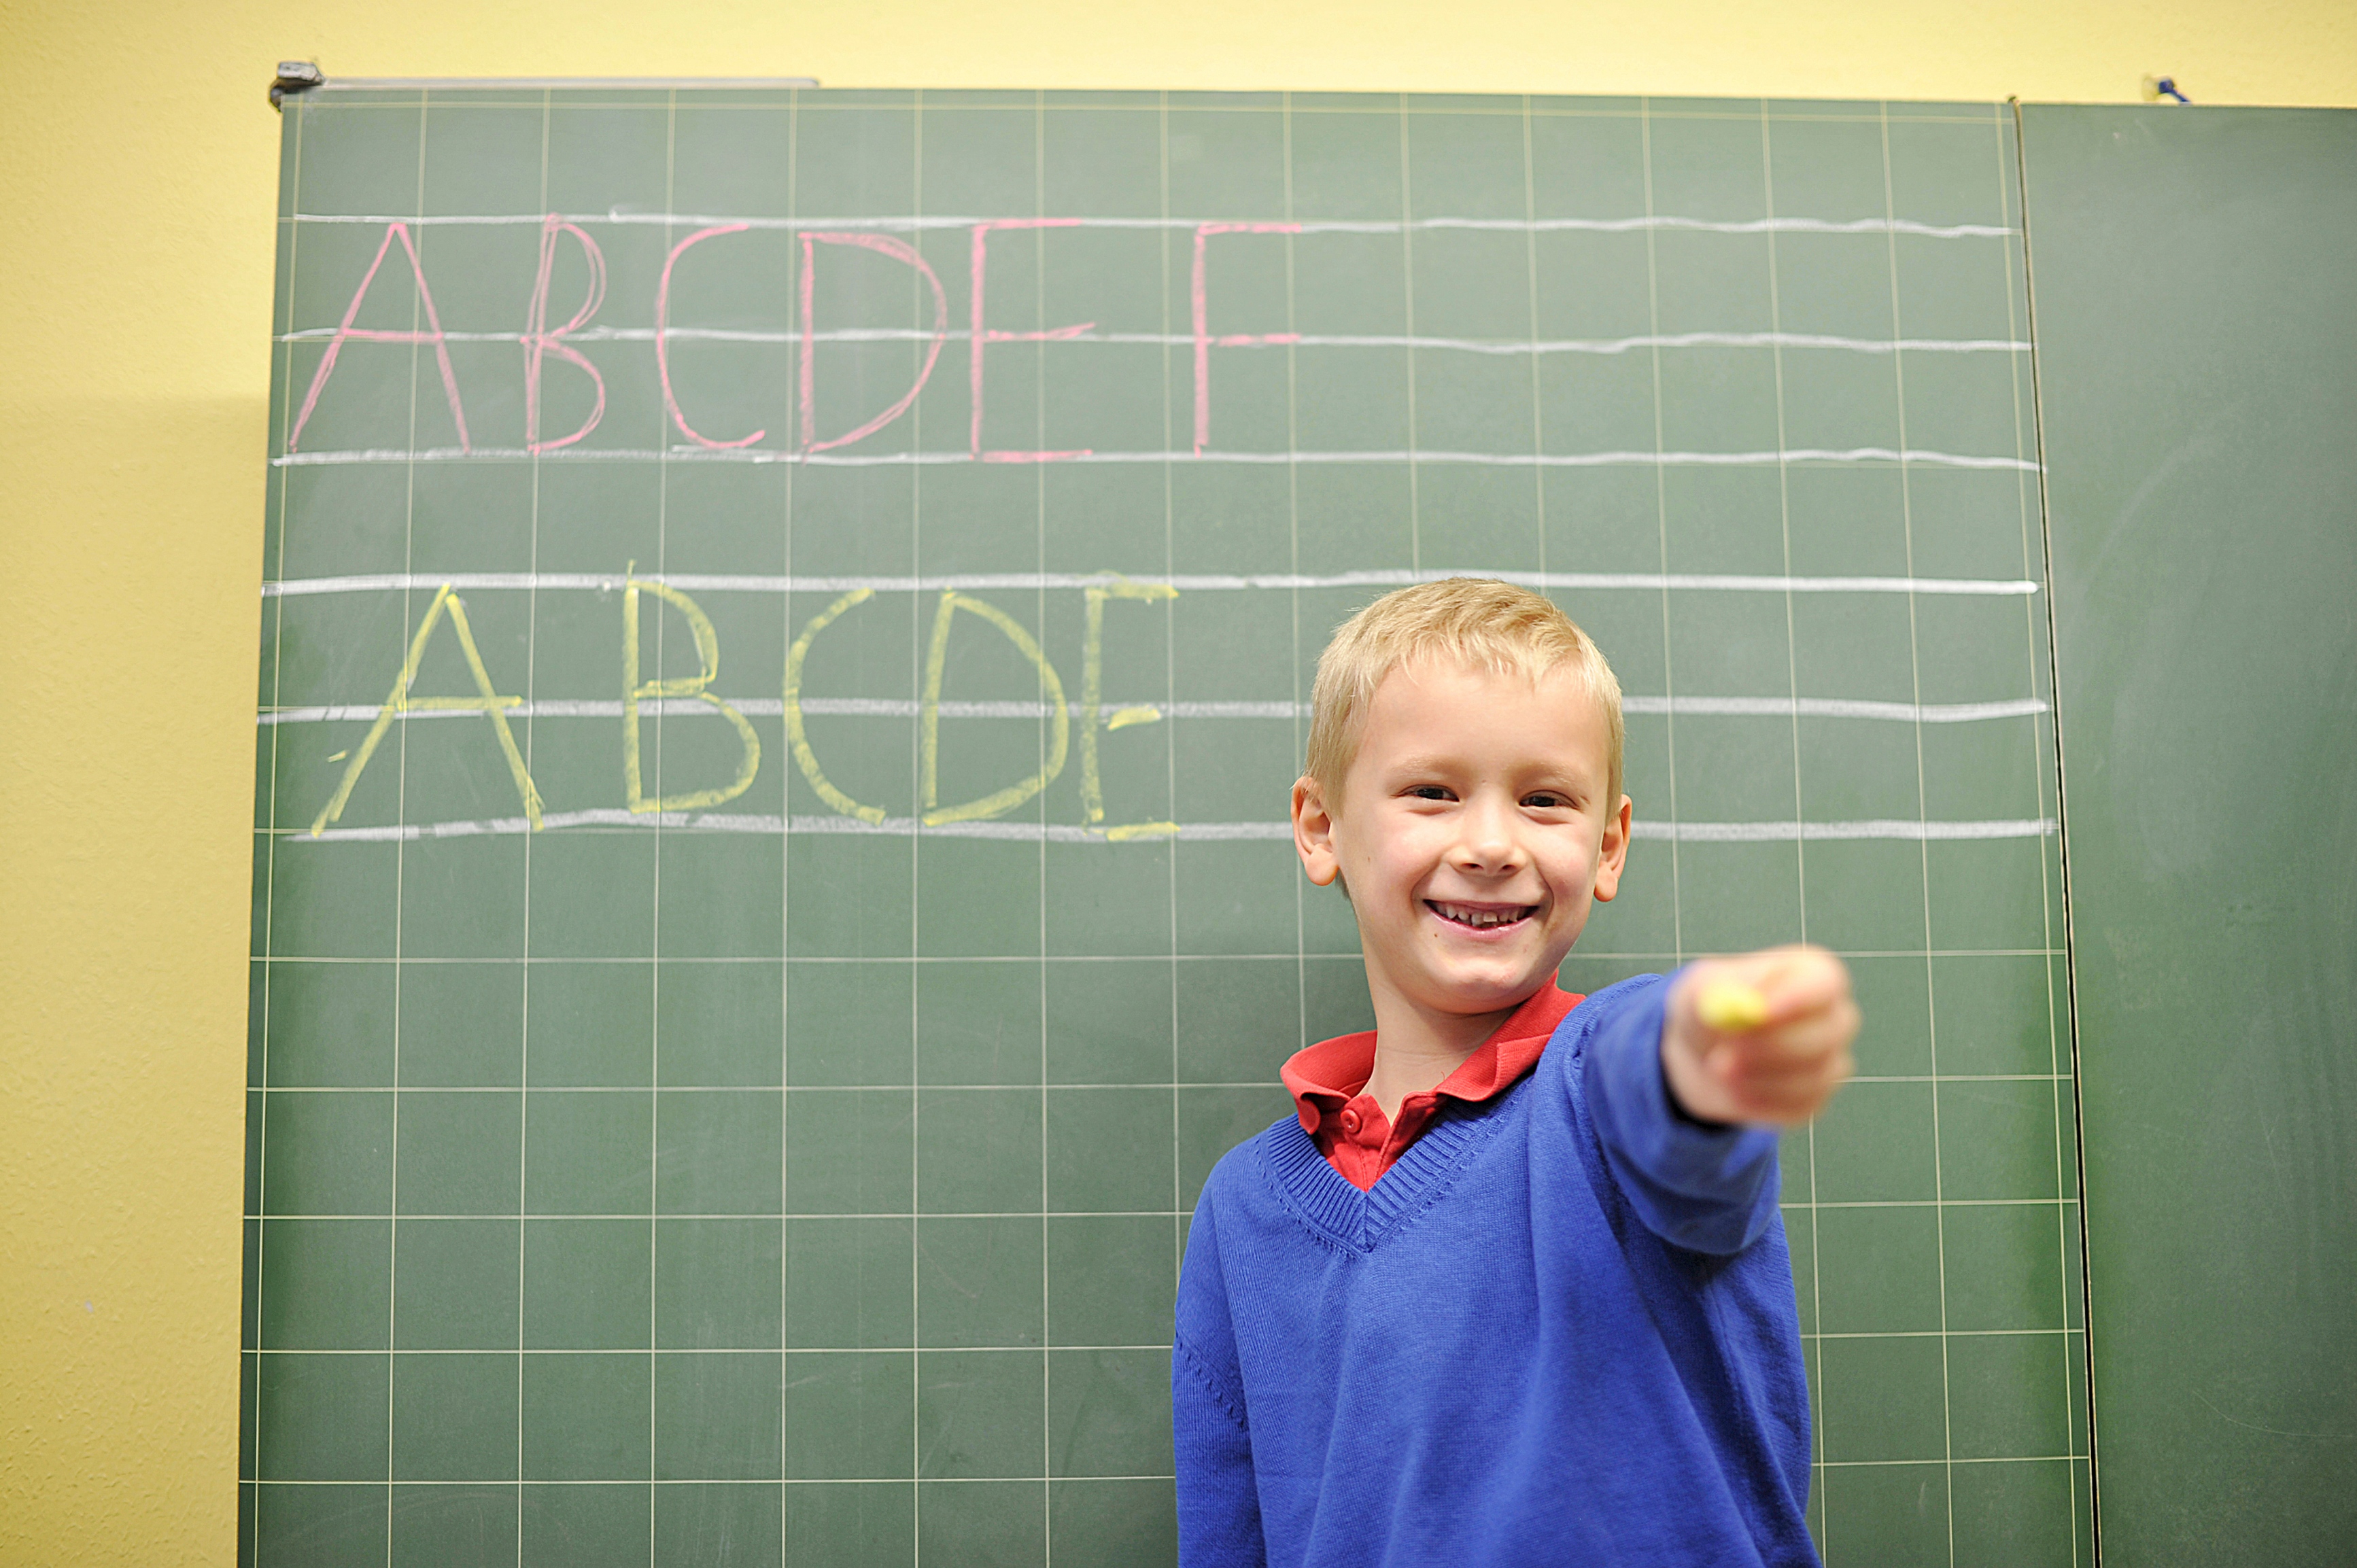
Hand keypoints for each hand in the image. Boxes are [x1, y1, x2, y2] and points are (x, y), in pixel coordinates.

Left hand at [1662, 945, 1856, 1125]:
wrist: (1702, 1054)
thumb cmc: (1708, 1009)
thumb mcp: (1700, 988)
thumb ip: (1720, 989)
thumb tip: (1751, 1003)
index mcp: (1812, 975)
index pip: (1824, 984)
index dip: (1796, 1000)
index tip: (1759, 1013)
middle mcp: (1833, 1017)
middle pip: (1827, 1034)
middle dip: (1772, 1047)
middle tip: (1722, 1057)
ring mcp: (1830, 1060)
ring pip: (1812, 1076)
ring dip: (1755, 1077)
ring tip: (1715, 1067)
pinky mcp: (1817, 1098)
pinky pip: (1799, 1107)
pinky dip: (1759, 1101)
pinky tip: (1734, 1086)